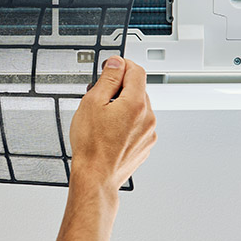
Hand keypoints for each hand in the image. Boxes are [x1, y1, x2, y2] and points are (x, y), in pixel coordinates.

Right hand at [69, 56, 156, 190]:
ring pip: (138, 107)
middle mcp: (148, 117)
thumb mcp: (92, 102)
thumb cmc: (92, 146)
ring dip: (123, 106)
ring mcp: (148, 132)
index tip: (111, 67)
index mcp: (136, 103)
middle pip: (138, 89)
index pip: (136, 70)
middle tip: (99, 96)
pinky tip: (110, 131)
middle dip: (120, 88)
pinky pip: (139, 124)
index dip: (122, 65)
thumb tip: (117, 63)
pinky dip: (127, 122)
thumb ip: (108, 79)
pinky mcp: (145, 144)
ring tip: (103, 118)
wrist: (96, 176)